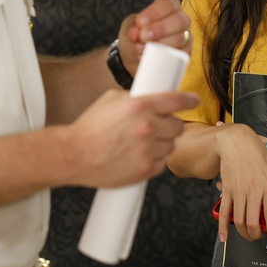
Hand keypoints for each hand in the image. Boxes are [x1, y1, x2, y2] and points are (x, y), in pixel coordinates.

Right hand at [66, 89, 197, 187]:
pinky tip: (140, 154)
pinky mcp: (144, 170)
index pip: (177, 100)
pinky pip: (161, 163)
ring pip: (171, 145)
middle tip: (159, 125)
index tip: (193, 100)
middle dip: (170, 124)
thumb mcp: (111, 99)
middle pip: (177, 125)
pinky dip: (154, 159)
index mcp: (140, 105)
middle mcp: (147, 127)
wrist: (73, 155)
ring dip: (162, 142)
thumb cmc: (89, 127)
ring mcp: (147, 150)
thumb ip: (136, 97)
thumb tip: (152, 97)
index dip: (189, 100)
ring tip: (143, 141)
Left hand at [118, 0, 190, 74]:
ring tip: (140, 48)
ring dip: (159, 44)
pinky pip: (180, 56)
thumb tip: (136, 34)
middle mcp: (182, 19)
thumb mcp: (130, 28)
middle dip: (160, 29)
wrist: (134, 56)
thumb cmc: (136, 36)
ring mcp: (186, 36)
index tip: (140, 22)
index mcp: (170, 6)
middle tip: (142, 37)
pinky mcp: (186, 53)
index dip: (154, 12)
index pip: (167, 4)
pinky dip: (163, 57)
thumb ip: (132, 28)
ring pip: (180, 38)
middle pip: (178, 20)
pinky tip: (148, 58)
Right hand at [214, 123, 266, 245]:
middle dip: (256, 235)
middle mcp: (253, 190)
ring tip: (247, 235)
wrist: (237, 142)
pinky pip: (224, 211)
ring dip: (243, 233)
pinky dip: (223, 226)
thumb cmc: (259, 155)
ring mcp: (238, 191)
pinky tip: (224, 237)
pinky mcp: (227, 189)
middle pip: (252, 222)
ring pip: (238, 220)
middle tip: (258, 236)